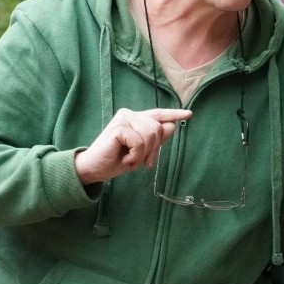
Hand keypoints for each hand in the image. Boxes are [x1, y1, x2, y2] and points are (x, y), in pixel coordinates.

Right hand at [74, 108, 191, 184]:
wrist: (95, 169)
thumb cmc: (116, 160)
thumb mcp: (141, 151)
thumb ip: (155, 139)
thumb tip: (172, 126)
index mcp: (135, 119)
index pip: (158, 115)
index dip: (174, 114)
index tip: (189, 114)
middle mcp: (129, 115)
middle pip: (158, 128)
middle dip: (153, 150)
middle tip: (141, 162)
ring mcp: (123, 119)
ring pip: (151, 135)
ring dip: (143, 154)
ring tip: (130, 160)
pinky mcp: (119, 127)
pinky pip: (140, 142)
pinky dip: (136, 155)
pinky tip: (125, 159)